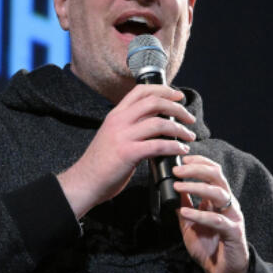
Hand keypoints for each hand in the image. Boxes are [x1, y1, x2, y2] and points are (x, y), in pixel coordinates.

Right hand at [57, 84, 196, 217]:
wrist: (84, 182)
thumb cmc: (100, 163)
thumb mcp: (113, 135)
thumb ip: (129, 126)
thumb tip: (154, 124)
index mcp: (116, 115)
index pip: (141, 91)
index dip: (163, 90)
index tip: (178, 96)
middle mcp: (119, 121)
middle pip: (154, 102)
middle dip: (177, 108)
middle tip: (189, 118)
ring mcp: (123, 136)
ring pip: (159, 123)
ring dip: (180, 129)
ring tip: (189, 137)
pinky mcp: (128, 153)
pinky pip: (158, 145)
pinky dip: (174, 146)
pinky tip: (181, 150)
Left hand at [172, 155, 248, 272]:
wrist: (222, 271)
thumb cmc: (208, 246)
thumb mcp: (189, 221)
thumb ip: (183, 204)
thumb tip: (170, 188)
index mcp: (218, 198)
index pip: (212, 171)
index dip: (198, 162)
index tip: (180, 159)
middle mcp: (227, 203)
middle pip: (216, 176)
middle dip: (196, 169)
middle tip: (177, 170)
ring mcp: (232, 216)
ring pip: (218, 193)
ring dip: (196, 187)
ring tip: (178, 186)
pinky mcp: (234, 232)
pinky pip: (217, 220)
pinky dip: (200, 214)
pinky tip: (186, 212)